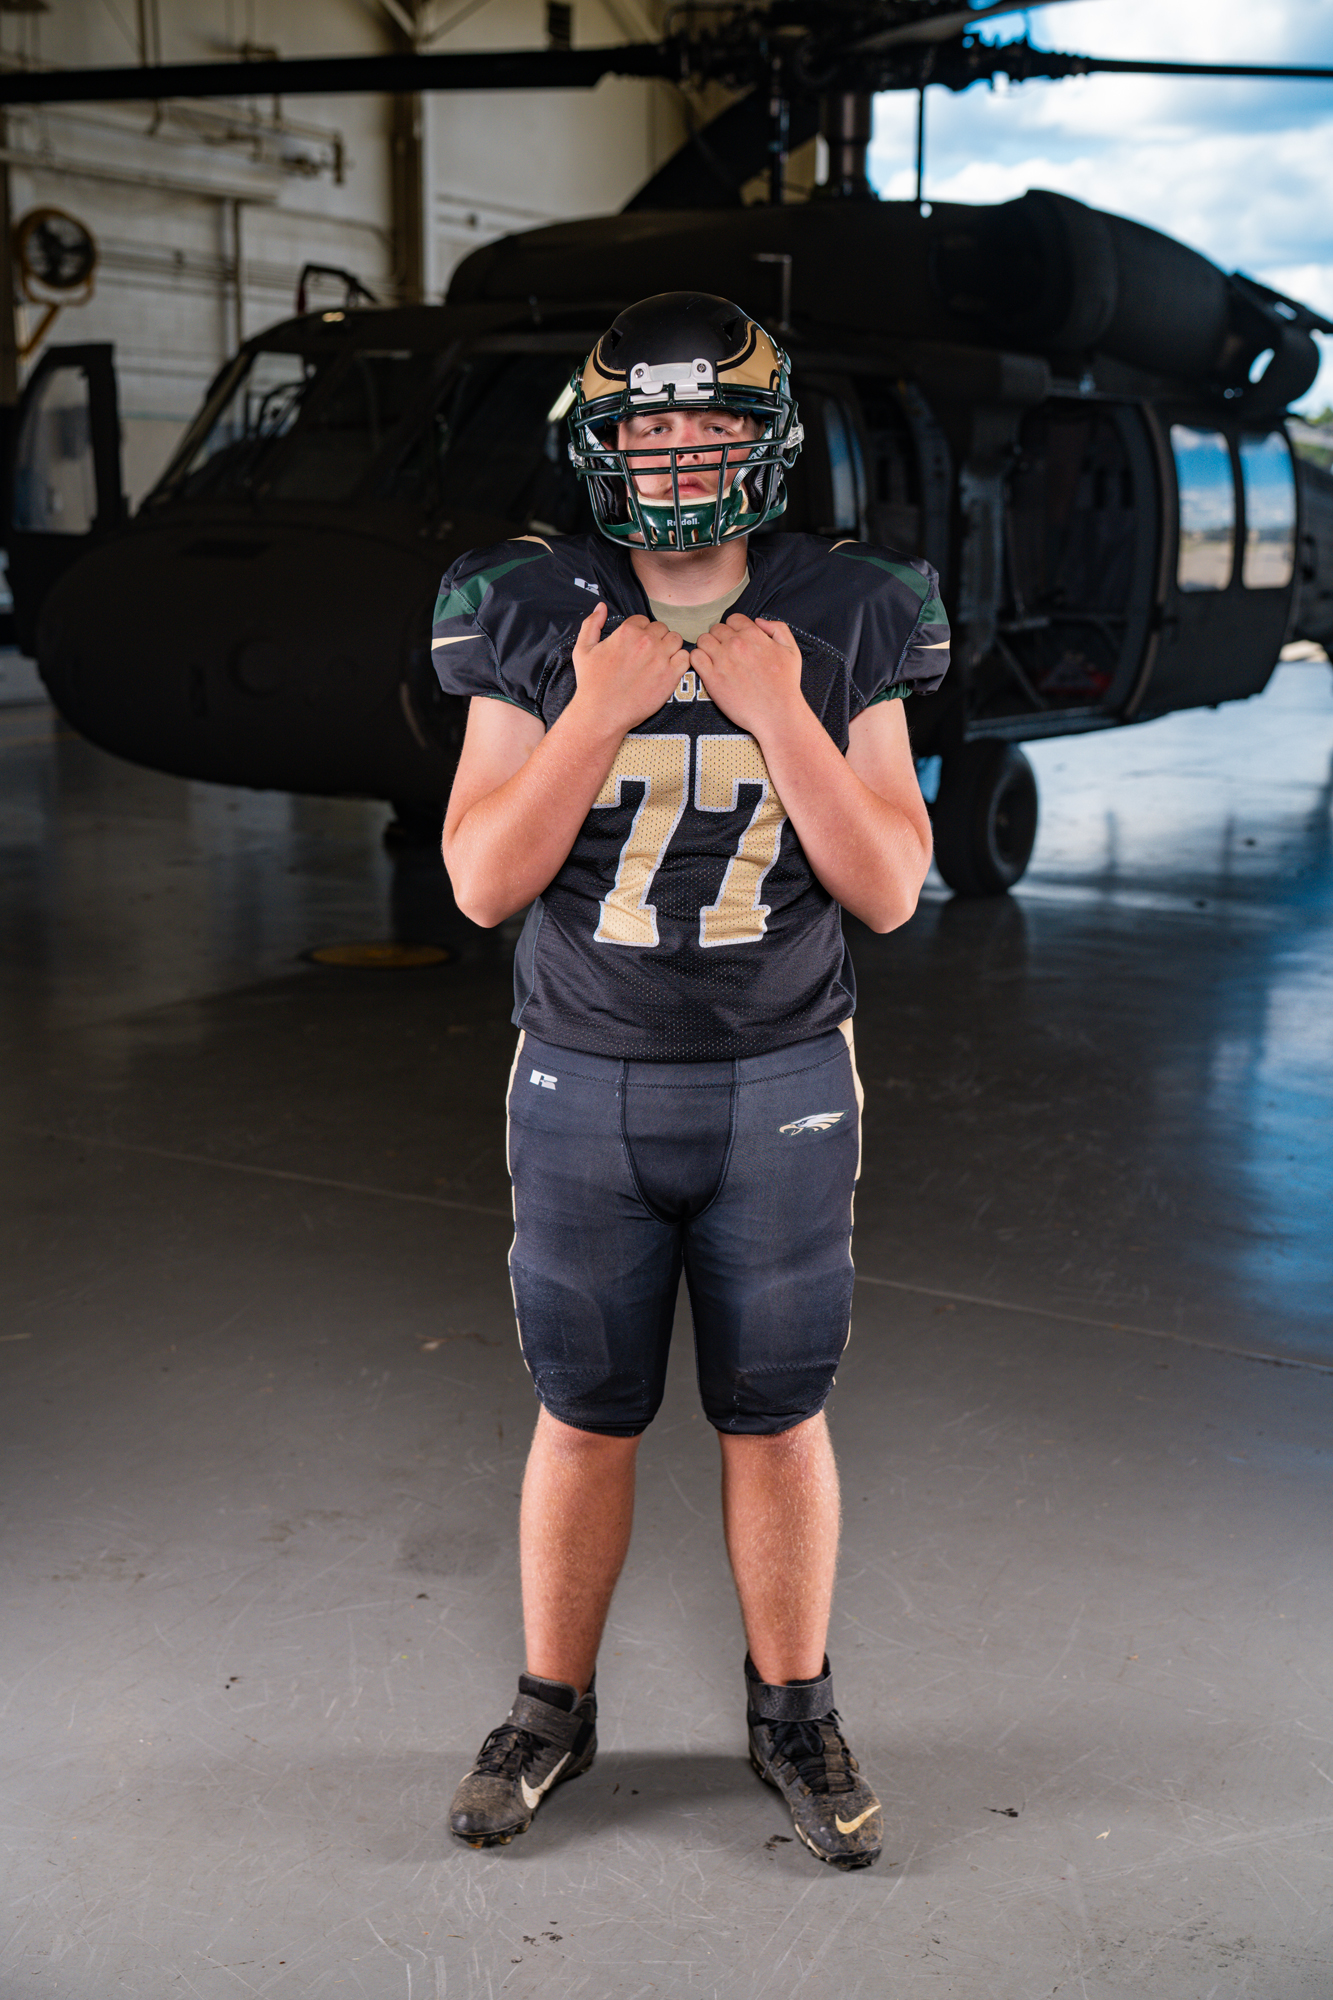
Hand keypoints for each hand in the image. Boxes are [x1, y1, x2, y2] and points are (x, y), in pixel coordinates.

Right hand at [570, 601, 688, 735]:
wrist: (602, 713)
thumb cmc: (591, 683)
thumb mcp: (583, 649)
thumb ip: (592, 623)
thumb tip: (601, 606)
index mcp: (628, 631)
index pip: (644, 620)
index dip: (640, 631)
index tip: (635, 646)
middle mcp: (647, 641)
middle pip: (661, 628)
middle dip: (656, 638)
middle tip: (647, 655)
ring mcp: (661, 658)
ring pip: (676, 640)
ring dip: (670, 647)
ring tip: (659, 660)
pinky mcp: (671, 676)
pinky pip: (685, 658)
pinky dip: (680, 661)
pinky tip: (669, 669)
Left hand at [690, 614, 804, 737]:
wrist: (778, 713)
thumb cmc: (786, 684)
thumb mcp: (791, 650)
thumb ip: (777, 628)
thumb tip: (758, 621)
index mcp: (753, 635)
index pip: (733, 619)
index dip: (734, 629)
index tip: (736, 641)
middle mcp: (736, 644)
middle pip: (716, 629)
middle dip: (720, 638)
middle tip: (726, 653)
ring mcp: (722, 660)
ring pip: (703, 640)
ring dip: (707, 647)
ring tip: (714, 659)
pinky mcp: (712, 678)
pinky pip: (695, 657)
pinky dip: (698, 659)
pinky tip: (706, 667)